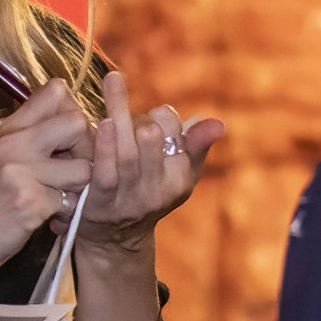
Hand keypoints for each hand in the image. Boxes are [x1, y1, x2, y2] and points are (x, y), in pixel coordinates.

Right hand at [0, 82, 89, 284]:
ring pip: (83, 168)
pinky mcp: (30, 202)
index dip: (73, 113)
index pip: (56, 91)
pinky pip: (71, 201)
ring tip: (60, 197)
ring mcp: (21, 172)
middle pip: (78, 123)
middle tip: (73, 170)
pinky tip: (49, 216)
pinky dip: (66, 212)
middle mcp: (14, 143)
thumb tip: (76, 122)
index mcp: (10, 129)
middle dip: (87, 150)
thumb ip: (33, 136)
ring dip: (78, 187)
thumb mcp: (2, 157)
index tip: (68, 138)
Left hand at [79, 70, 224, 257]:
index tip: (150, 113)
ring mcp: (128, 200)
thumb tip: (220, 124)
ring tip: (113, 82)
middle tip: (123, 88)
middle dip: (140, 112)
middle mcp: (157, 192)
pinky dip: (104, 146)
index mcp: (179, 180)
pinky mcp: (100, 204)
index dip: (164, 116)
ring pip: (127, 153)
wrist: (114, 239)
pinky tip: (102, 122)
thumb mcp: (178, 173)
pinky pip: (105, 173)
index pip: (177, 135)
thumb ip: (195, 145)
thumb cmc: (147, 191)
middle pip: (151, 140)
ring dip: (119, 115)